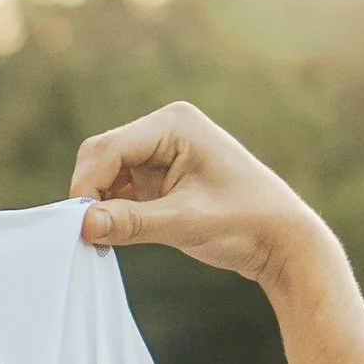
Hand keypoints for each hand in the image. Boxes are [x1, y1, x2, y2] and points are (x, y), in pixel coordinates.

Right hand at [73, 102, 331, 289]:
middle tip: (89, 235)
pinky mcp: (160, 178)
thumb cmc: (246, 222)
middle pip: (101, 158)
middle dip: (92, 195)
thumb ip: (131, 223)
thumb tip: (84, 225)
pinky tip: (118, 235)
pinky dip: (114, 213)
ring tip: (107, 239)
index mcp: (174, 123)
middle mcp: (164, 130)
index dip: (88, 186)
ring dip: (102, 206)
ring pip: (106, 176)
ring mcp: (160, 154)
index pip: (108, 148)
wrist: (282, 240)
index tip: (82, 227)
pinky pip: (121, 191)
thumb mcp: (185, 223)